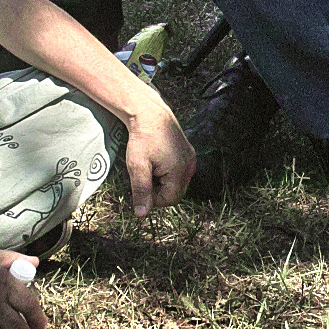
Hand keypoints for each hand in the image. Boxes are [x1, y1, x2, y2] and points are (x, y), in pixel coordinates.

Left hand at [122, 99, 195, 215]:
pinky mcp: (189, 154)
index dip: (153, 198)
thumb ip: (141, 191)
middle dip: (158, 190)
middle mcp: (190, 166)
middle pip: (175, 193)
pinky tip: (157, 161)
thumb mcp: (137, 166)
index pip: (169, 200)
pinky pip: (179, 173)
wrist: (151, 113)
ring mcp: (191, 159)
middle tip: (145, 175)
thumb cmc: (142, 138)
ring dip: (162, 182)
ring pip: (177, 183)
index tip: (141, 185)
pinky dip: (167, 173)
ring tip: (150, 166)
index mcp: (180, 171)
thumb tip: (141, 215)